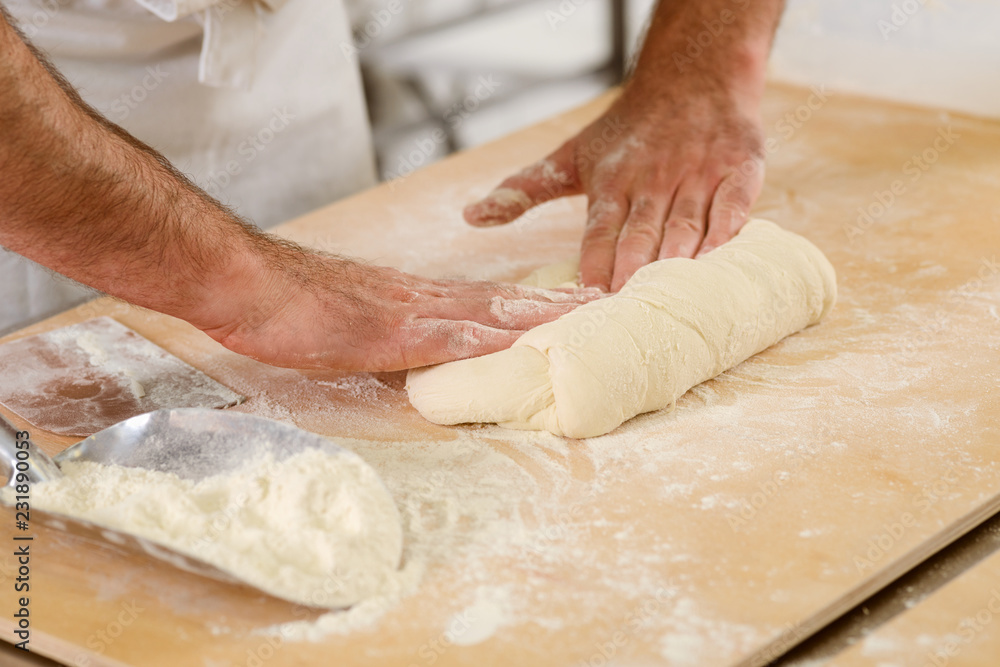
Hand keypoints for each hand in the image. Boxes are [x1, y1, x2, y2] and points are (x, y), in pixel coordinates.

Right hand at [197, 244, 599, 371]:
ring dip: (539, 315)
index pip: (480, 300)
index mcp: (409, 299)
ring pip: (489, 311)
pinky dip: (492, 338)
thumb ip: (377, 335)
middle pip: (500, 299)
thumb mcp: (342, 324)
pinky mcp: (391, 331)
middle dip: (551, 304)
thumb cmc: (285, 304)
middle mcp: (420, 299)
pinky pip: (451, 335)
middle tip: (601, 305)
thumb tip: (401, 357)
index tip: (562, 304)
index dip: (524, 303)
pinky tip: (522, 342)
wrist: (247, 283)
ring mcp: (409, 312)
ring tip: (586, 317)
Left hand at [463, 0, 780, 291]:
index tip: (586, 299)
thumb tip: (470, 216)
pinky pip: (737, 201)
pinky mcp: (740, 167)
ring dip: (678, 258)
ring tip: (669, 297)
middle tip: (625, 312)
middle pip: (642, 233)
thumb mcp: (570, 157)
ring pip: (687, 223)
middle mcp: (654, 179)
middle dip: (632, 271)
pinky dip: (729, 228)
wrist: (693, 75)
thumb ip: (524, 190)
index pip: (600, 231)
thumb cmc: (626, 131)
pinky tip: (719, 257)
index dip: (594, 264)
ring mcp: (699, 173)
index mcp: (612, 181)